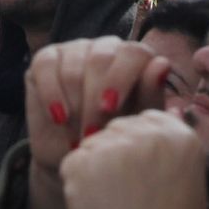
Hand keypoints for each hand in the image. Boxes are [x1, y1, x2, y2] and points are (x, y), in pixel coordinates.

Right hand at [25, 36, 168, 176]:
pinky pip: (47, 65)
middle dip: (95, 100)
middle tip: (92, 134)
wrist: (79, 159)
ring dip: (75, 105)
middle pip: (102, 58)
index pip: (135, 53)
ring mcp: (76, 50)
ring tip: (78, 138)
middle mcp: (107, 48)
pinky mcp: (47, 59)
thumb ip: (151, 96)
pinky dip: (52, 93)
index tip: (111, 110)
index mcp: (136, 59)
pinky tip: (58, 117)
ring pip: (75, 66)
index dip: (122, 79)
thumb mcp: (136, 125)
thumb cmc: (116, 139)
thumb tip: (161, 65)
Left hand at [61, 111, 207, 208]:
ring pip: (93, 145)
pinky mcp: (81, 162)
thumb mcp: (192, 182)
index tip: (144, 179)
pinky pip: (72, 163)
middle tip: (128, 197)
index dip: (139, 151)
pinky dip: (77, 185)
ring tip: (114, 206)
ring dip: (96, 170)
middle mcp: (146, 131)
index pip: (144, 120)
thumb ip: (177, 144)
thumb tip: (173, 108)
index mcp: (178, 133)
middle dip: (116, 157)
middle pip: (117, 129)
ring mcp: (112, 145)